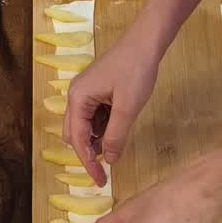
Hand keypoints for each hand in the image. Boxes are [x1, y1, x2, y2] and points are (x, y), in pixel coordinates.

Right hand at [63, 29, 162, 185]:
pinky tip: (119, 128)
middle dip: (89, 152)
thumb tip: (109, 160)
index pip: (77, 139)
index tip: (100, 181)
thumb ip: (116, 136)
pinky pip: (96, 116)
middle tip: (108, 168)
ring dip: (98, 139)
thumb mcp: (128, 107)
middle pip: (75, 134)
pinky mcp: (98, 90)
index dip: (87, 163)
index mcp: (78, 99)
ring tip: (118, 144)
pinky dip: (105, 127)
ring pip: (86, 126)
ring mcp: (87, 92)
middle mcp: (77, 96)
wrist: (146, 41)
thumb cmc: (136, 70)